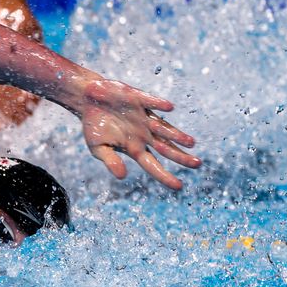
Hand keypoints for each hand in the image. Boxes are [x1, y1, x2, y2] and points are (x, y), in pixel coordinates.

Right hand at [79, 79, 199, 189]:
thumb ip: (110, 161)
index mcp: (134, 148)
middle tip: (197, 164)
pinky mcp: (138, 99)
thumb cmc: (94, 126)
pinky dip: (159, 105)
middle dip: (181, 157)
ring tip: (191, 142)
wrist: (88, 99)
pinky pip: (151, 102)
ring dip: (176, 135)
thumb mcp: (98, 148)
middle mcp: (143, 134)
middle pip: (166, 148)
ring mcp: (143, 117)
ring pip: (163, 128)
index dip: (165, 176)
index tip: (178, 186)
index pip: (153, 165)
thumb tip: (122, 176)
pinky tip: (170, 108)